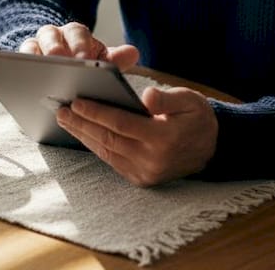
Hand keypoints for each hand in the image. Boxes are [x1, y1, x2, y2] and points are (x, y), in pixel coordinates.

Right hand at [18, 22, 139, 70]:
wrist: (59, 68)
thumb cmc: (83, 66)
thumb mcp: (99, 61)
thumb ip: (115, 59)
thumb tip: (133, 53)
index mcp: (75, 34)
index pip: (78, 33)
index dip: (81, 45)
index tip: (85, 59)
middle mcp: (54, 36)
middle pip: (51, 36)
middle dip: (56, 50)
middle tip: (61, 65)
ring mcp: (35, 47)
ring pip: (31, 46)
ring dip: (35, 59)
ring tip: (41, 77)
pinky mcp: (21, 61)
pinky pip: (17, 61)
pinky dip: (20, 68)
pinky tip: (27, 85)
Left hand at [56, 85, 217, 186]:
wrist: (213, 150)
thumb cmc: (198, 118)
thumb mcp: (191, 101)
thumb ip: (168, 98)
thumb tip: (147, 96)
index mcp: (164, 137)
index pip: (121, 124)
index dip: (97, 112)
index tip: (76, 102)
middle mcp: (152, 159)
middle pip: (108, 139)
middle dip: (81, 123)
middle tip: (60, 110)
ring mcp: (146, 172)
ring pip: (107, 152)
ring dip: (83, 135)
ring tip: (66, 120)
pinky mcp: (141, 179)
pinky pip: (112, 161)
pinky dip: (96, 146)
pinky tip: (84, 134)